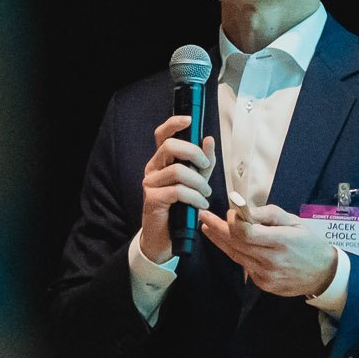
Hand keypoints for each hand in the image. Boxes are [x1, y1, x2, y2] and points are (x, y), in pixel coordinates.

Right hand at [135, 117, 216, 262]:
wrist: (165, 237)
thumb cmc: (180, 208)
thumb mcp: (197, 182)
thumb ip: (204, 163)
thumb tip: (209, 139)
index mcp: (162, 161)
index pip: (162, 135)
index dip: (174, 124)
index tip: (189, 120)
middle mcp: (152, 169)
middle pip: (170, 147)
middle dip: (194, 153)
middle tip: (205, 166)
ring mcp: (150, 184)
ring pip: (177, 171)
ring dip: (198, 182)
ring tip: (205, 195)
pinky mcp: (152, 199)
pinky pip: (177, 191)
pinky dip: (194, 197)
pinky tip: (199, 206)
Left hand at [200, 200, 338, 298]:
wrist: (323, 274)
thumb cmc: (308, 243)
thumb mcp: (294, 221)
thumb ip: (268, 214)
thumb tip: (243, 210)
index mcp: (282, 241)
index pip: (247, 232)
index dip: (232, 221)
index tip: (226, 211)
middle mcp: (272, 260)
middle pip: (236, 243)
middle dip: (217, 228)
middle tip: (204, 217)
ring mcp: (266, 275)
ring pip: (236, 255)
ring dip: (220, 241)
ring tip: (208, 228)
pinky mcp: (262, 284)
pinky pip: (244, 265)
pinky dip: (236, 253)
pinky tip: (230, 243)